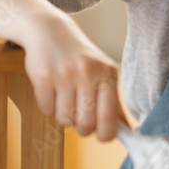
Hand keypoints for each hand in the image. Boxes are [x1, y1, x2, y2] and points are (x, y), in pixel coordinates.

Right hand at [0, 0, 122, 140]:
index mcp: (108, 74)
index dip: (105, 134)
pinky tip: (53, 92)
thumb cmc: (80, 58)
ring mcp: (64, 75)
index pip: (109, 117)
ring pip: (65, 119)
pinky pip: (46, 110)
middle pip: (86, 124)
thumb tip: (126, 130)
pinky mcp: (43, 77)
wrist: (50, 32)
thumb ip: (114, 102)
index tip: (102, 136)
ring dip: (64, 116)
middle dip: (83, 128)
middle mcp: (88, 74)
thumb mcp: (103, 73)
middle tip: (81, 117)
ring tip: (66, 99)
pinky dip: (49, 107)